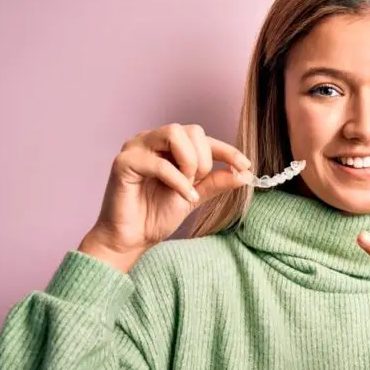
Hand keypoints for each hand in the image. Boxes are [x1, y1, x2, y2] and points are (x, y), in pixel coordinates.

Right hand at [81, 123, 251, 269]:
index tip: (246, 166)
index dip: (227, 150)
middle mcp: (151, 140)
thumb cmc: (156, 215)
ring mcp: (135, 148)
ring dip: (190, 162)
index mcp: (167, 145)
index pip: (202, 137)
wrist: (131, 239)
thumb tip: (245, 173)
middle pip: (191, 130)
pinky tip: (186, 197)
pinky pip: (159, 163)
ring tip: (189, 186)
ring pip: (174, 133)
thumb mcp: (195, 196)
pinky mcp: (123, 162)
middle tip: (199, 183)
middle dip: (204, 158)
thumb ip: (216, 182)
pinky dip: (178, 180)